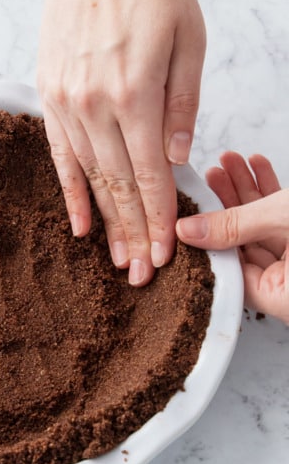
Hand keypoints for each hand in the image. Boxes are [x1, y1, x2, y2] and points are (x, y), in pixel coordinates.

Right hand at [38, 0, 205, 285]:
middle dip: (135, 234)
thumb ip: (184, 102)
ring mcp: (67, 103)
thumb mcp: (189, 38)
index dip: (161, 220)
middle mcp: (95, 106)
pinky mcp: (49, 95)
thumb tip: (180, 159)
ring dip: (106, 223)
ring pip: (90, 179)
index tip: (166, 255)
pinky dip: (71, 193)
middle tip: (141, 275)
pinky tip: (78, 225)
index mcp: (135, 95)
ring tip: (116, 260)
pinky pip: (60, 157)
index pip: (151, 176)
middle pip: (119, 187)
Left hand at [176, 152, 288, 324]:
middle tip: (207, 176)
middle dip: (225, 205)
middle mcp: (287, 290)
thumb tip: (186, 230)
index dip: (202, 241)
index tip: (186, 209)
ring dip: (247, 193)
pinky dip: (271, 197)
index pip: (224, 274)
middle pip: (242, 248)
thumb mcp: (283, 220)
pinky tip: (256, 166)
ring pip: (262, 231)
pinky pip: (282, 225)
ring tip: (228, 163)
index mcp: (279, 299)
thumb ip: (234, 224)